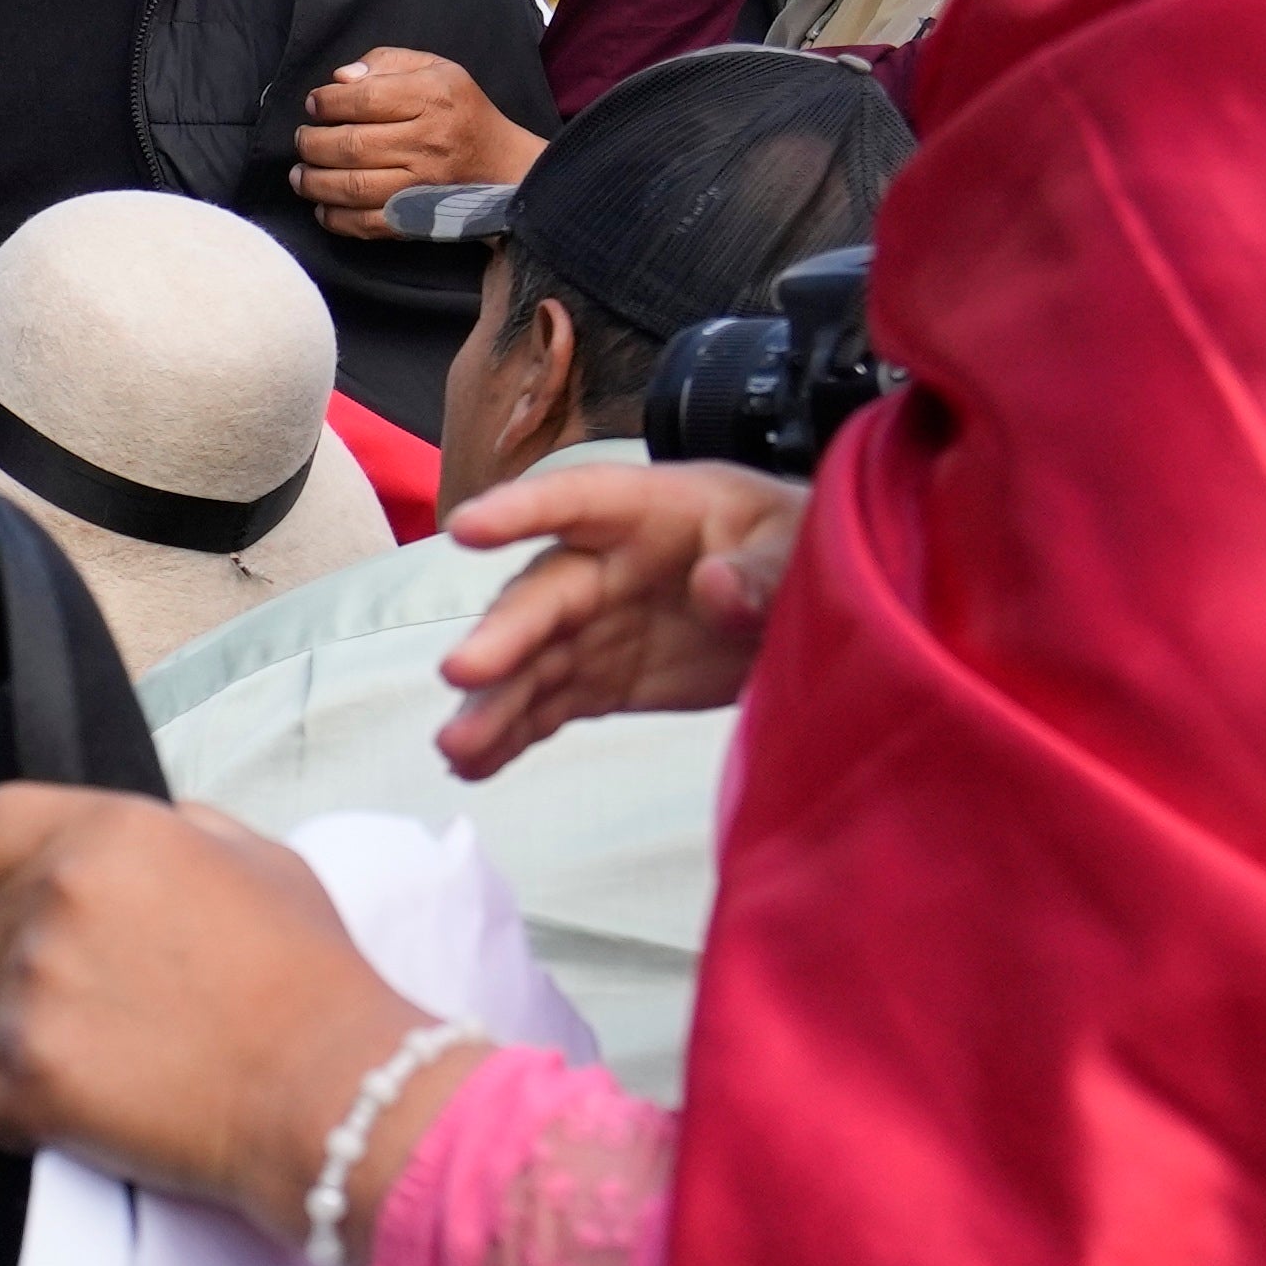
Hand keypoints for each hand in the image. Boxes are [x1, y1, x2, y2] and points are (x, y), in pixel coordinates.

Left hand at [0, 788, 436, 1249]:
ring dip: (35, 1039)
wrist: (335, 1092)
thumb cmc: (310, 979)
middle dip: (32, 968)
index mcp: (108, 834)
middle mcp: (56, 899)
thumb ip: (170, 831)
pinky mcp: (25, 1080)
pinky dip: (25, 1110)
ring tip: (124, 1059)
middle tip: (120, 1003)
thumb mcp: (257, 858)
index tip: (27, 906)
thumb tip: (116, 839)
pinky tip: (96, 1109)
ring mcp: (31, 992)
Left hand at [293, 48, 548, 238]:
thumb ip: (386, 63)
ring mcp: (421, 185)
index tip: (313, 104)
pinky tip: (322, 207)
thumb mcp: (435, 69)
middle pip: (352, 145)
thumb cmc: (461, 112)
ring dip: (313, 182)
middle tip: (302, 139)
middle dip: (312, 143)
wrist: (501, 168)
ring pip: (352, 187)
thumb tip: (340, 79)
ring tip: (300, 173)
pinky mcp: (416, 218)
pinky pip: (366, 224)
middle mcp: (427, 142)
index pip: (365, 99)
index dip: (328, 102)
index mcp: (432, 97)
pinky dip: (335, 219)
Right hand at [429, 459, 805, 770]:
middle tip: (462, 673)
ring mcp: (597, 627)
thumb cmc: (797, 546)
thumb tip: (717, 590)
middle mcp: (605, 564)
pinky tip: (475, 766)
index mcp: (650, 508)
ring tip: (456, 748)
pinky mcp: (601, 681)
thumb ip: (765, 566)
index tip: (466, 529)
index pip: (578, 499)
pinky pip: (547, 707)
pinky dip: (512, 736)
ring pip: (531, 663)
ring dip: (492, 704)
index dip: (522, 511)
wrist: (809, 603)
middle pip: (544, 596)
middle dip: (502, 635)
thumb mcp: (800, 541)